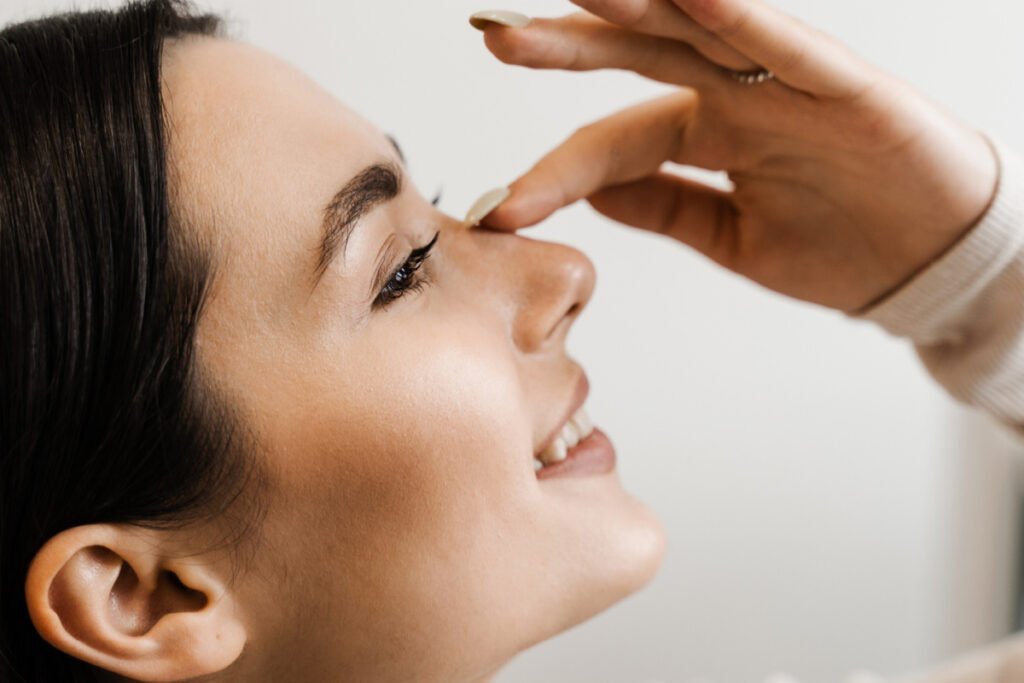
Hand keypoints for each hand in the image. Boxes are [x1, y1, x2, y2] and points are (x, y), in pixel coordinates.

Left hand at [473, 0, 998, 311]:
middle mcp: (736, 97)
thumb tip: (590, 193)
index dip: (554, 171)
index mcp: (706, 133)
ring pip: (698, 33)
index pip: (612, 142)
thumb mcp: (731, 239)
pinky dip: (737, 19)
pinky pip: (785, 47)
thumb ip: (664, 205)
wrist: (929, 268)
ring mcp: (786, 85)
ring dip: (636, 9)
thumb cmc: (839, 245)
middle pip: (638, 58)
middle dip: (566, 45)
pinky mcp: (845, 86)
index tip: (500, 209)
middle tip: (495, 34)